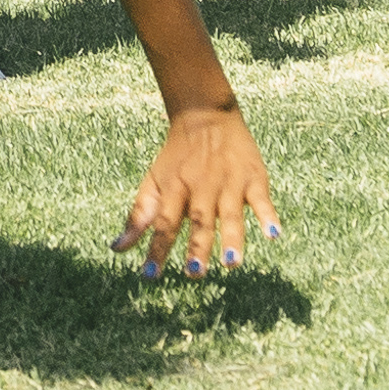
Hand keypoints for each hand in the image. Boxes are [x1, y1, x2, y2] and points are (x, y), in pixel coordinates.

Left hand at [114, 104, 278, 275]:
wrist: (205, 113)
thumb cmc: (176, 157)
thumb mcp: (153, 181)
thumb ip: (138, 216)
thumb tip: (116, 249)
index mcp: (174, 188)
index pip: (164, 223)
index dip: (156, 249)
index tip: (150, 275)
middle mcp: (201, 186)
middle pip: (199, 220)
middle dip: (197, 247)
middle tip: (195, 274)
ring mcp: (229, 181)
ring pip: (230, 213)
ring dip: (232, 238)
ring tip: (232, 263)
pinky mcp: (253, 176)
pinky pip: (261, 198)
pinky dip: (268, 215)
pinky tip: (272, 233)